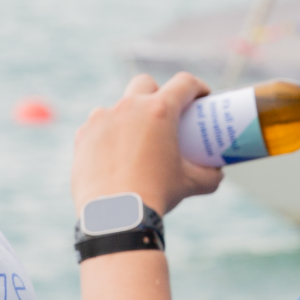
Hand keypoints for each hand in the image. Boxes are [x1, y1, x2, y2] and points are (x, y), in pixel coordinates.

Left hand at [72, 73, 223, 215]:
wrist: (114, 215)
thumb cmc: (155, 195)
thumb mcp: (190, 185)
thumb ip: (209, 176)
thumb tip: (217, 173)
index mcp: (159, 111)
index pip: (184, 83)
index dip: (197, 87)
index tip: (201, 98)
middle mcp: (129, 107)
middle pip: (145, 83)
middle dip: (156, 92)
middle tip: (164, 114)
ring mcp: (102, 119)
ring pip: (117, 107)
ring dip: (128, 116)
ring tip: (135, 140)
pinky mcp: (83, 135)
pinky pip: (97, 128)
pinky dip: (107, 136)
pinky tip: (112, 154)